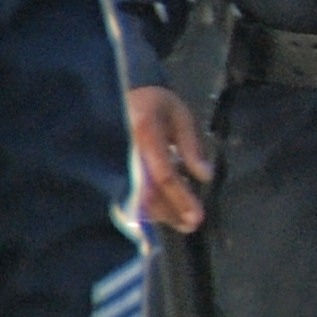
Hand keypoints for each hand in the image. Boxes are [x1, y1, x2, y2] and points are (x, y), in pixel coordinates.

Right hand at [128, 85, 211, 232]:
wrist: (117, 92)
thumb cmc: (155, 104)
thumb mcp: (179, 115)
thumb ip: (191, 146)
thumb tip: (205, 176)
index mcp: (144, 133)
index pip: (163, 174)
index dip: (180, 198)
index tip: (197, 216)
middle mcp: (125, 151)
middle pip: (147, 193)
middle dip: (171, 212)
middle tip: (192, 224)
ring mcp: (115, 161)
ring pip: (136, 198)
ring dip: (162, 213)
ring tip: (185, 220)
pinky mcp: (111, 168)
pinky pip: (129, 193)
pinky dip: (150, 205)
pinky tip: (168, 208)